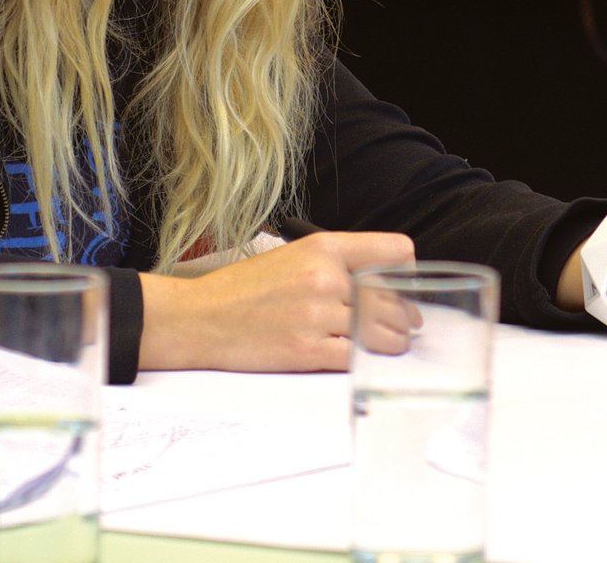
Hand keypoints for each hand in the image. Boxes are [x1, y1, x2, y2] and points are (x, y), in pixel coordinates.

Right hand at [138, 231, 415, 371]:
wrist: (199, 319)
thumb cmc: (243, 290)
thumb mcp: (292, 256)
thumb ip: (336, 264)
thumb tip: (381, 285)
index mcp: (323, 247)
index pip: (394, 251)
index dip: (407, 271)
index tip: (405, 286)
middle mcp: (325, 277)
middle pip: (392, 298)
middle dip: (403, 316)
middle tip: (407, 325)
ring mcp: (317, 315)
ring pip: (380, 331)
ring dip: (392, 342)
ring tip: (392, 345)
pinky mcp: (307, 351)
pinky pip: (357, 357)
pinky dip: (368, 360)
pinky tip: (367, 360)